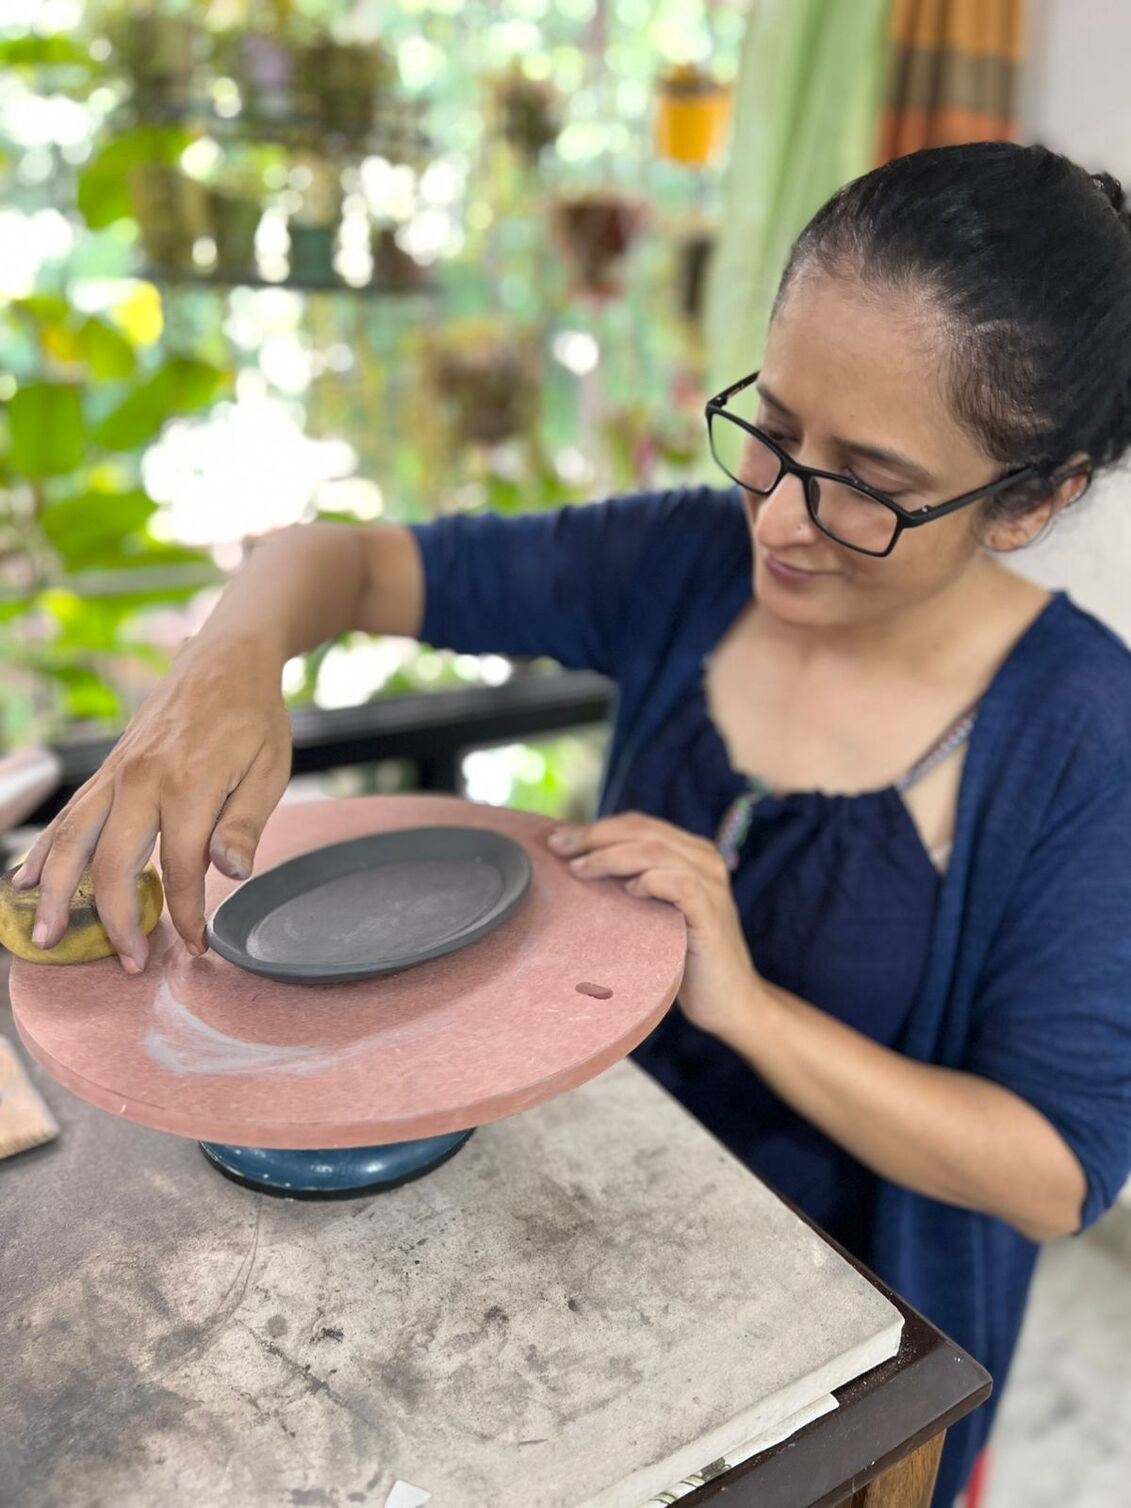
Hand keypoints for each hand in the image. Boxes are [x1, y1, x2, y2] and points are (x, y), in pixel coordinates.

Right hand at [11, 639, 291, 971]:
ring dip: (58, 893)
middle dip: (116, 921)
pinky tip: (29, 880)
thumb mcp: (270, 769)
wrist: (226, 657)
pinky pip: (68, 814)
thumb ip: (245, 824)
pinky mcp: (107, 768)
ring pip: (73, 840)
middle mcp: (142, 780)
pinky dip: (45, 850)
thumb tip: (230, 872)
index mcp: (189, 784)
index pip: (181, 869)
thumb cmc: (254, 717)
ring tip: (46, 938)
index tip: (195, 946)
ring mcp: (117, 772)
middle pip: (113, 864)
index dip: (187, 915)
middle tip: (127, 963)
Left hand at [548, 811, 763, 1040]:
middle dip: (594, 836)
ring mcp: (711, 885)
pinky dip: (650, 881)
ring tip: (579, 870)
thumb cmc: (684, 958)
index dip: (596, 827)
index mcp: (690, 853)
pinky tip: (628, 891)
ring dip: (611, 856)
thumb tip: (575, 867)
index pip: (638, 825)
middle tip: (558, 848)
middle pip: (643, 830)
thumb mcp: (654, 912)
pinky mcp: (712, 913)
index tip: (556, 840)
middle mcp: (704, 860)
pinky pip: (680, 884)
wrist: (729, 1001)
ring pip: (656, 851)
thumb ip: (632, 884)